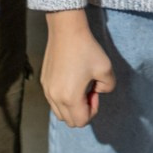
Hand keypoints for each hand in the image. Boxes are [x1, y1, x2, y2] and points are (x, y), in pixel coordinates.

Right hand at [42, 11, 116, 127]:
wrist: (66, 30)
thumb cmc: (87, 49)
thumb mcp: (106, 69)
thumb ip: (108, 87)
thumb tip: (98, 90)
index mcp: (70, 98)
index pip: (81, 121)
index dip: (93, 111)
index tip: (95, 92)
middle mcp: (55, 97)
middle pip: (69, 120)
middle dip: (82, 111)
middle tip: (89, 90)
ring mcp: (47, 90)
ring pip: (60, 112)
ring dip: (72, 106)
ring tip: (80, 86)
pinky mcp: (44, 81)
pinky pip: (53, 100)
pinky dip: (63, 98)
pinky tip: (72, 79)